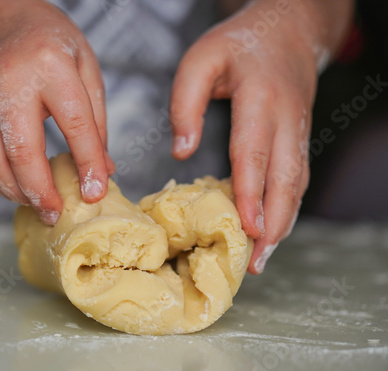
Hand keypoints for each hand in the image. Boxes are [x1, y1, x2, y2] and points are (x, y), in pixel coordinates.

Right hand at [0, 0, 113, 224]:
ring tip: (38, 210)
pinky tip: (18, 192)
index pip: (74, 123)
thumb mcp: (86, 68)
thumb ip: (96, 120)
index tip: (96, 192)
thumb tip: (105, 169)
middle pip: (24, 147)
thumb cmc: (50, 43)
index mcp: (52, 66)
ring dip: (16, 191)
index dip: (87, 162)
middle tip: (57, 215)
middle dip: (41, 189)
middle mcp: (13, 82)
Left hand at [169, 1, 320, 272]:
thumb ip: (186, 102)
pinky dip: (287, 208)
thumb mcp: (202, 59)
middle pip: (285, 178)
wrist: (288, 30)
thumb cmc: (238, 45)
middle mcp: (286, 119)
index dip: (250, 192)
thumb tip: (181, 152)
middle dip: (273, 222)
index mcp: (259, 97)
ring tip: (264, 258)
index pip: (254, 152)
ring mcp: (298, 130)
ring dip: (283, 223)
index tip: (246, 227)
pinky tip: (272, 230)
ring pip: (296, 183)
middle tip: (257, 261)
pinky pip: (296, 178)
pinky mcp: (298, 138)